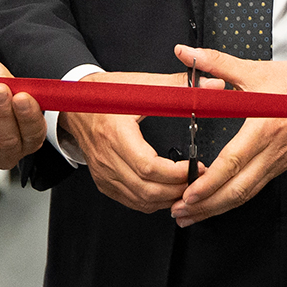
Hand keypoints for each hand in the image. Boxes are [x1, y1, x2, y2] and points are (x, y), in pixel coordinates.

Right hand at [60, 72, 197, 214]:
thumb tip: (212, 87)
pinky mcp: (104, 181)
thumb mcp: (141, 85)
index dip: (176, 173)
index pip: (148, 167)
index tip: (197, 166)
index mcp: (115, 134)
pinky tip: (167, 191)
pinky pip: (131, 201)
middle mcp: (107, 158)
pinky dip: (153, 200)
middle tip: (199, 178)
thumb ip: (178, 88)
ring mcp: (104, 173)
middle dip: (178, 189)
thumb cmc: (105, 94)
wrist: (75, 105)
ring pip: (140, 200)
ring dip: (168, 198)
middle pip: (146, 189)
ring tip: (188, 185)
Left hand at [169, 46, 286, 227]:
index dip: (209, 182)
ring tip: (191, 215)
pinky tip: (217, 204)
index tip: (188, 194)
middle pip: (237, 189)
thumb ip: (217, 63)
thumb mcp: (255, 71)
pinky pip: (254, 189)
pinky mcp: (280, 165)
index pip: (232, 162)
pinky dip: (233, 200)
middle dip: (207, 206)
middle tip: (179, 213)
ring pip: (246, 194)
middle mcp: (271, 151)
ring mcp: (277, 162)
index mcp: (263, 128)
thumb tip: (187, 54)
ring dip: (217, 208)